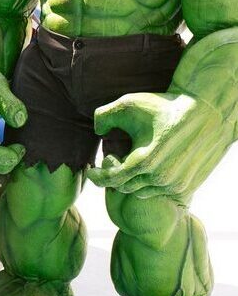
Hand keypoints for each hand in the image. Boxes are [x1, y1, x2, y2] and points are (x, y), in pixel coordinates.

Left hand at [86, 92, 227, 199]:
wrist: (204, 113)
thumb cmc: (163, 106)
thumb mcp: (128, 104)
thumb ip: (103, 116)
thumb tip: (98, 132)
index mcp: (143, 162)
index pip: (111, 180)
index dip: (98, 176)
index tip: (91, 170)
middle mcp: (159, 178)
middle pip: (125, 187)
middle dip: (114, 175)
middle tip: (112, 160)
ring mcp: (175, 184)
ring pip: (142, 191)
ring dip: (132, 180)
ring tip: (131, 161)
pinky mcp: (187, 185)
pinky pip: (159, 192)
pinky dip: (149, 182)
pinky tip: (149, 165)